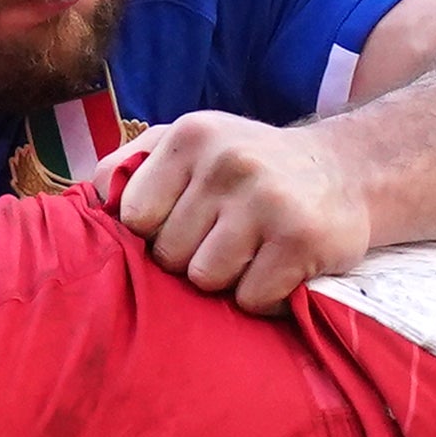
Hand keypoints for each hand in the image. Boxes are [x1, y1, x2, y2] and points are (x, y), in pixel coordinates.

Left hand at [95, 114, 369, 313]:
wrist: (345, 171)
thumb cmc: (249, 166)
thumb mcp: (192, 144)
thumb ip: (132, 164)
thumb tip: (90, 201)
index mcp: (191, 136)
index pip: (133, 217)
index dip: (155, 233)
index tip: (186, 223)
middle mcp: (228, 162)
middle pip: (168, 255)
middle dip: (192, 258)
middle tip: (228, 238)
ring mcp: (268, 201)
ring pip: (205, 280)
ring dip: (227, 280)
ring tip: (252, 253)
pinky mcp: (302, 241)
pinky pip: (251, 300)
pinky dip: (263, 298)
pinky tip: (279, 269)